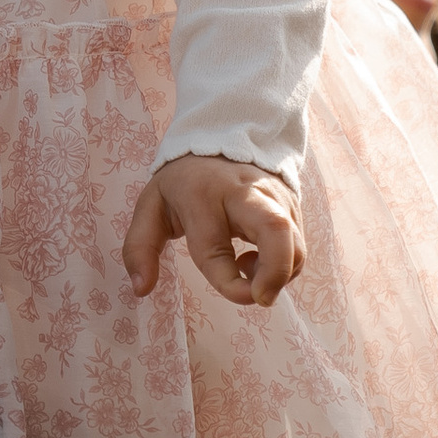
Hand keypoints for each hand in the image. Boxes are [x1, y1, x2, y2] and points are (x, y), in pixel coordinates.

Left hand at [122, 156, 303, 308]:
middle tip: (263, 298)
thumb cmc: (183, 183)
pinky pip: (298, 244)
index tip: (239, 295)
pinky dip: (284, 263)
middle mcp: (243, 192)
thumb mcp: (151, 207)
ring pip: (295, 242)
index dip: (228, 282)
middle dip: (275, 273)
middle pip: (275, 230)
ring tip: (248, 268)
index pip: (215, 247)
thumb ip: (139, 249)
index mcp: (201, 194)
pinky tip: (258, 256)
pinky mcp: (292, 204)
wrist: (222, 139)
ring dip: (280, 273)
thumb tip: (140, 290)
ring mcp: (273, 196)